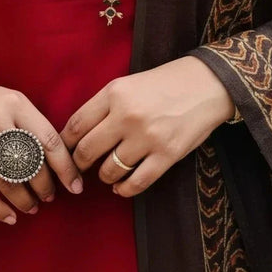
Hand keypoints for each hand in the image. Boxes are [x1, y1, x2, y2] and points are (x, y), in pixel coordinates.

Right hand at [0, 78, 83, 224]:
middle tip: (50, 196)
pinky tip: (10, 216)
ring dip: (24, 200)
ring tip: (33, 207)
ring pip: (8, 182)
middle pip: (30, 165)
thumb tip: (61, 160)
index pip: (49, 141)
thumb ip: (32, 124)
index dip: (66, 168)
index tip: (76, 186)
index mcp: (15, 103)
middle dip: (45, 186)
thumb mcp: (11, 100)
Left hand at [60, 55, 234, 196]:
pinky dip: (124, 189)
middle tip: (79, 169)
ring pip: (110, 170)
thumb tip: (78, 135)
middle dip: (79, 164)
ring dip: (105, 176)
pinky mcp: (167, 154)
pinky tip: (121, 187)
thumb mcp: (129, 83)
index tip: (63, 151)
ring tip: (107, 174)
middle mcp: (127, 115)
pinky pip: (136, 183)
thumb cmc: (166, 82)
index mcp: (115, 93)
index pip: (76, 125)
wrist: (208, 83)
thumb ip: (105, 105)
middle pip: (87, 151)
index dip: (65, 144)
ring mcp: (148, 137)